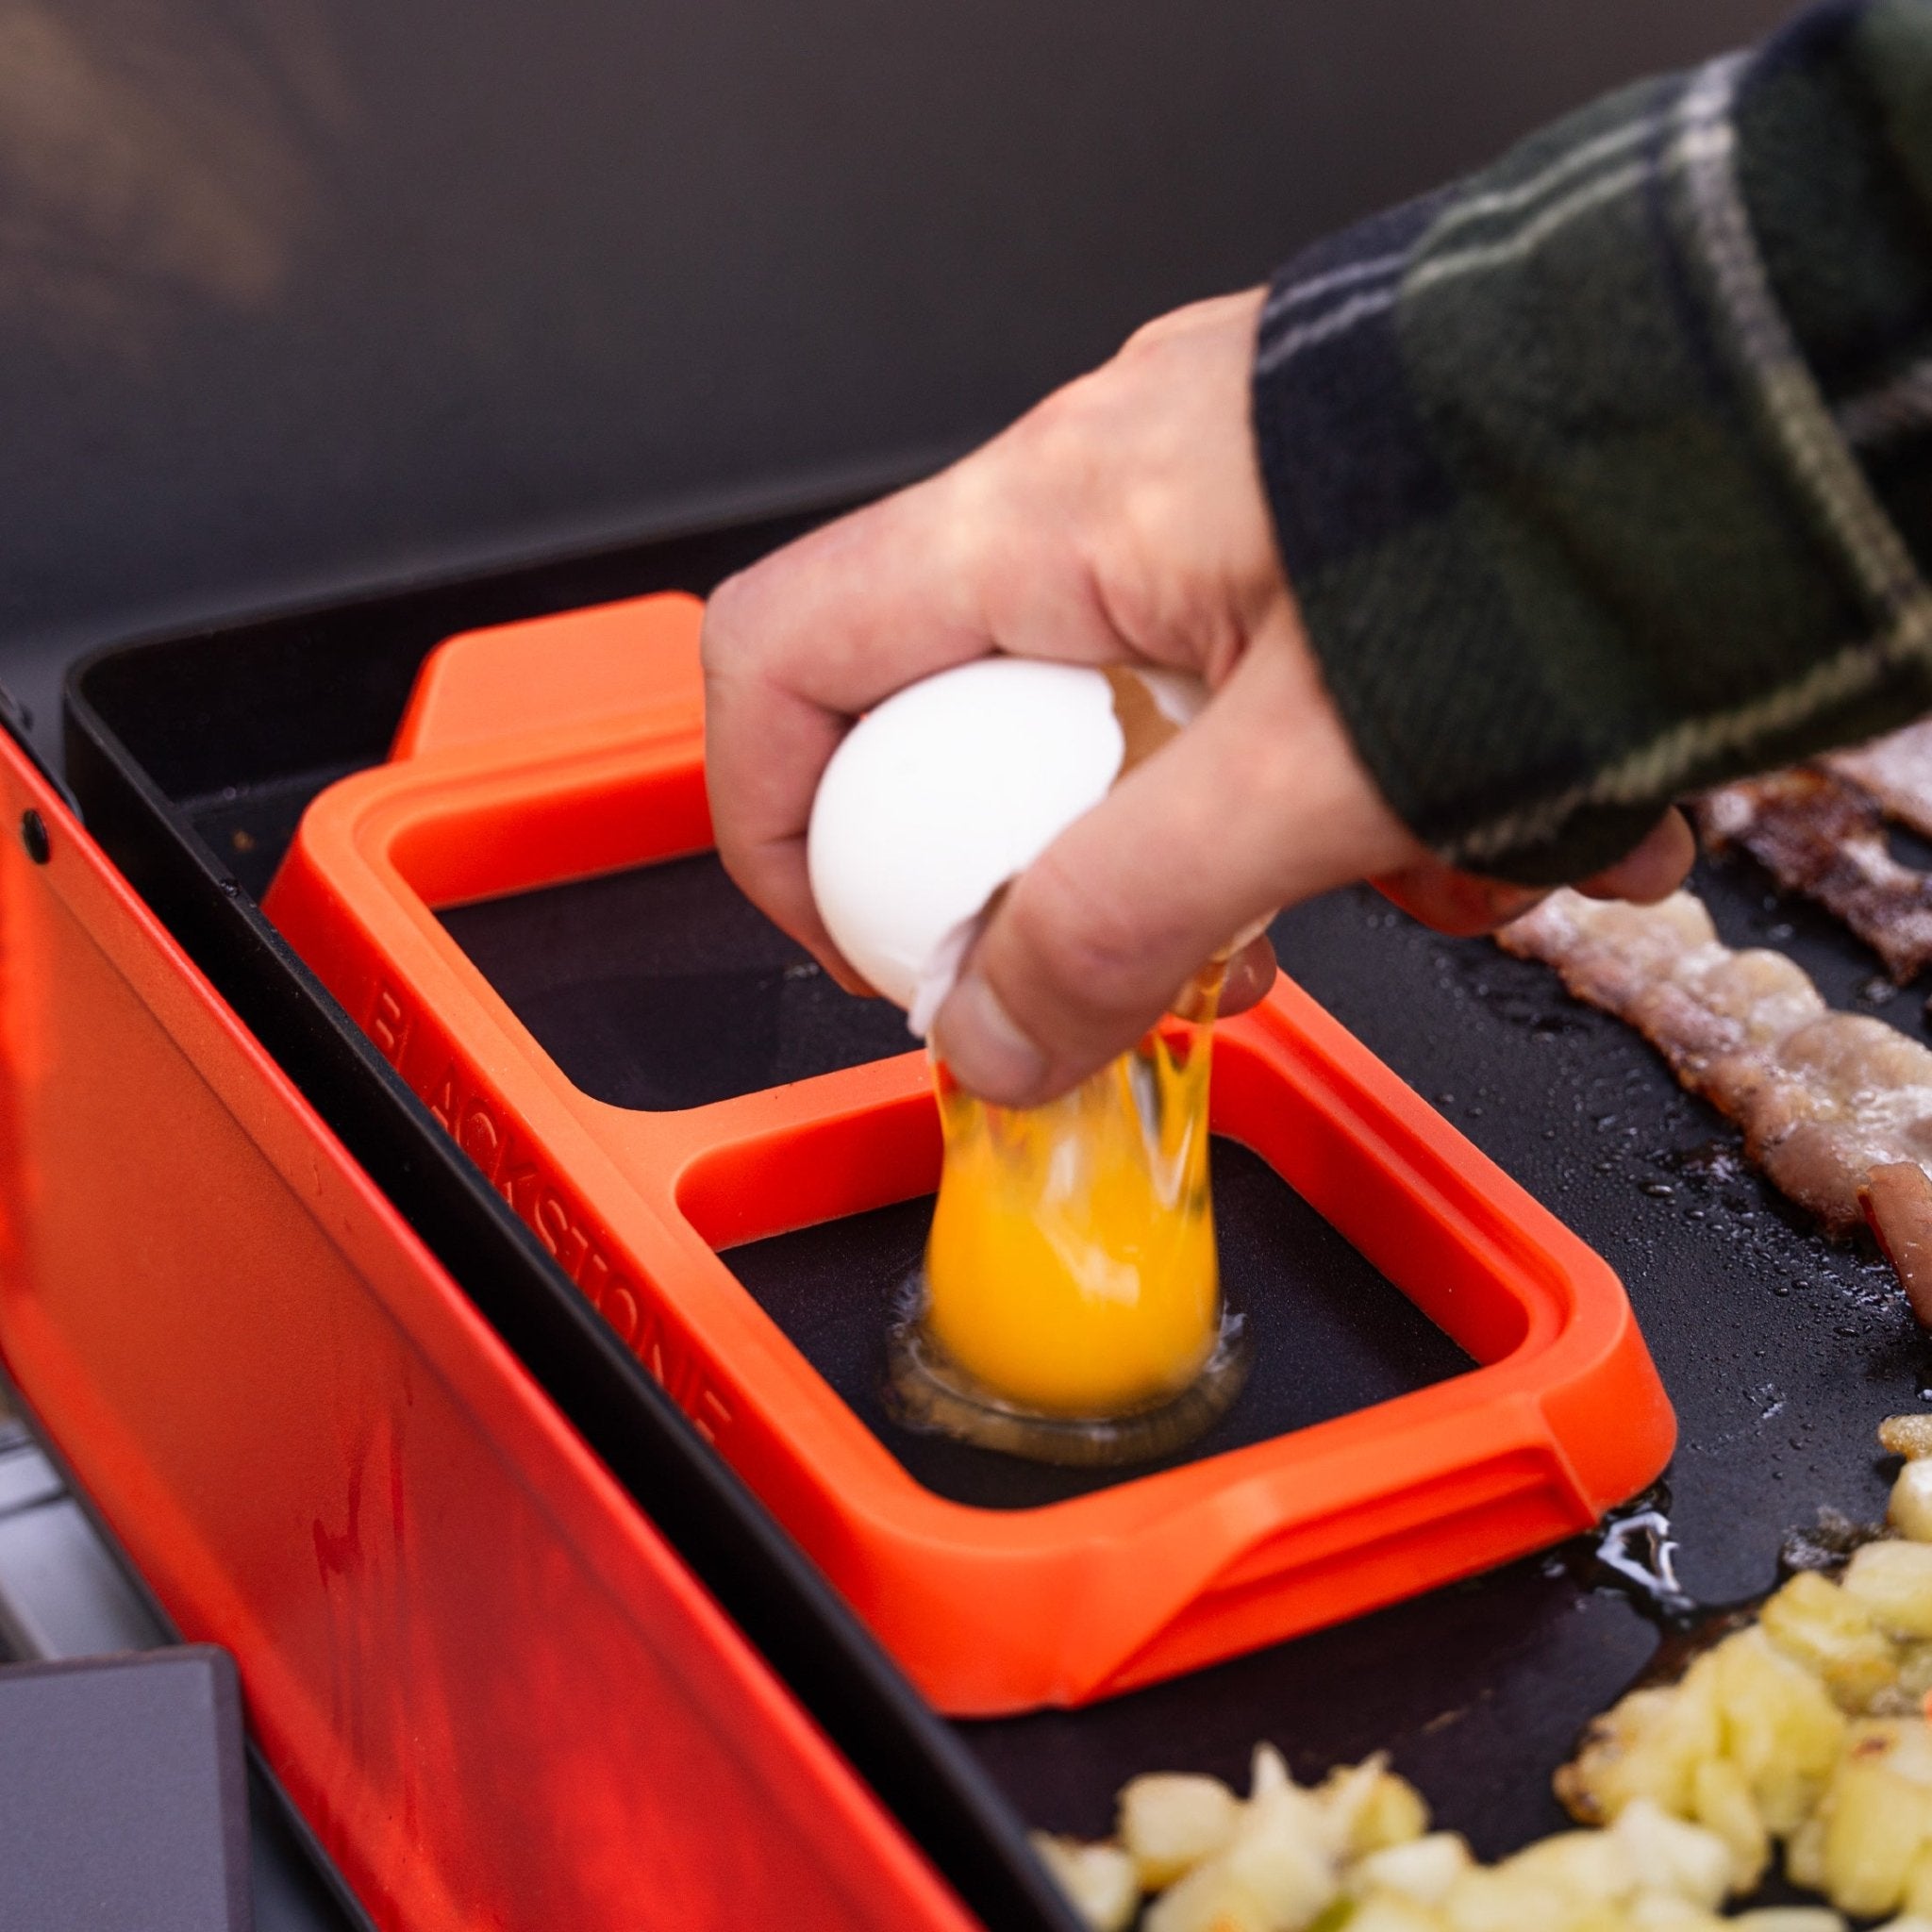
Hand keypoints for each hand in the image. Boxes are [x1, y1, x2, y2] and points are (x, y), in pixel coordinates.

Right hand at [702, 290, 1688, 1105]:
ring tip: (1396, 881)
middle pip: (967, 735)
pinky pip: (1245, 701)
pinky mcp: (1302, 541)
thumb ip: (1120, 924)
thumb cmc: (1534, 533)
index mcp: (1041, 521)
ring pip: (1130, 737)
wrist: (1736, 412)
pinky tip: (1465, 824)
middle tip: (1167, 961)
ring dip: (1242, 855)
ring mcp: (1202, 508)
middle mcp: (1098, 493)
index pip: (782, 660)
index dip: (779, 827)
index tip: (871, 952)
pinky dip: (1332, 795)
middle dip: (1070, 878)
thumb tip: (992, 1044)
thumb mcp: (1300, 778)